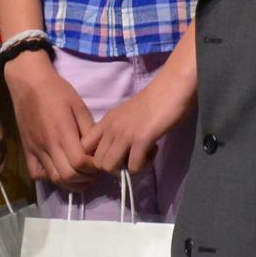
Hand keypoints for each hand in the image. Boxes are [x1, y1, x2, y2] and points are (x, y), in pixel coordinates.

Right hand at [6, 50, 98, 185]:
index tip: (99, 162)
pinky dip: (50, 178)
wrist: (29, 83)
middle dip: (85, 178)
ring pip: (54, 178)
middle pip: (68, 175)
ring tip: (80, 176)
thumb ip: (89, 130)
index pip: (80, 162)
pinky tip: (59, 170)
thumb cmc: (57, 91)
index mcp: (63, 132)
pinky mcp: (26, 150)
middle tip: (92, 172)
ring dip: (70, 182)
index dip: (93, 167)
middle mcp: (48, 145)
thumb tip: (96, 151)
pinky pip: (37, 173)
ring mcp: (35, 149)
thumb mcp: (79, 106)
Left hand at [83, 60, 195, 178]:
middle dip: (114, 168)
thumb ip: (118, 130)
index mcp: (105, 121)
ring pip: (110, 168)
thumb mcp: (126, 115)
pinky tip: (152, 152)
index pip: (84, 146)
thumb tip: (117, 153)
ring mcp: (124, 134)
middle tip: (131, 159)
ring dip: (127, 169)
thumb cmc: (153, 101)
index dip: (96, 158)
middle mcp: (110, 128)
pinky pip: (133, 167)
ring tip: (142, 157)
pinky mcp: (141, 139)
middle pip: (97, 162)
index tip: (115, 156)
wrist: (171, 87)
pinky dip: (144, 166)